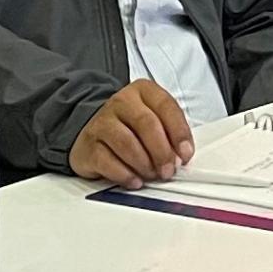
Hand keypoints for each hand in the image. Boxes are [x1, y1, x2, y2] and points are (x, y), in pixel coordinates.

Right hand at [67, 81, 194, 185]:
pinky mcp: (88, 145)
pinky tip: (134, 181)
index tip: (185, 154)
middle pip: (147, 124)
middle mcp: (121, 102)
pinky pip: (107, 162)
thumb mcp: (155, 120)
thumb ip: (170, 133)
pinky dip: (125, 175)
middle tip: (169, 170)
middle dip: (162, 152)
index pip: (166, 106)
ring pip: (127, 143)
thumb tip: (180, 156)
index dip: (179, 132)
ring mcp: (101, 122)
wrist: (96, 133)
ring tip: (152, 175)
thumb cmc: (132, 128)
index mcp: (143, 91)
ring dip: (144, 165)